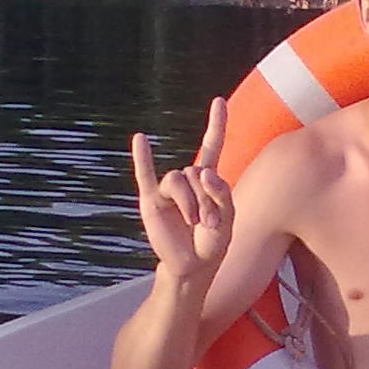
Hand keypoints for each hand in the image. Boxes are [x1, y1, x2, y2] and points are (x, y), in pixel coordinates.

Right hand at [130, 96, 233, 279]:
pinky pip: (145, 176)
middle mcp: (186, 180)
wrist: (193, 267)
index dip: (216, 124)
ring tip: (194, 223)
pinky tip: (141, 139)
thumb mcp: (228, 218)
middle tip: (209, 224)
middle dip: (206, 198)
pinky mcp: (151, 202)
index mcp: (207, 181)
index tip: (218, 101)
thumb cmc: (213, 242)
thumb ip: (221, 192)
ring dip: (190, 202)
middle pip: (196, 172)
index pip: (211, 147)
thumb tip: (202, 171)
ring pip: (178, 179)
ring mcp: (167, 191)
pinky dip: (142, 157)